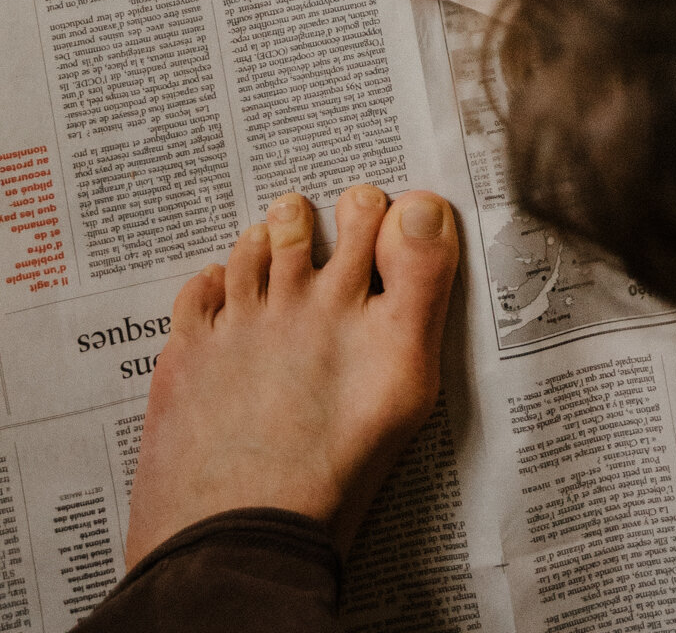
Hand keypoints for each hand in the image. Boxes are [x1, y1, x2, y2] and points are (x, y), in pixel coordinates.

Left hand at [125, 187, 457, 568]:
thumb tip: (422, 206)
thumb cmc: (339, 470)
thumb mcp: (410, 383)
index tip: (370, 218)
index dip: (373, 210)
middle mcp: (293, 301)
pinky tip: (221, 293)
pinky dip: (212, 282)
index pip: (370, 217)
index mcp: (352, 305)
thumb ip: (423, 286)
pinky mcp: (187, 356)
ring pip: (248, 250)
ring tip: (266, 246)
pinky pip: (197, 292)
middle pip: (300, 224)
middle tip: (308, 219)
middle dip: (309, 215)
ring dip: (261, 241)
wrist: (247, 535)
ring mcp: (235, 325)